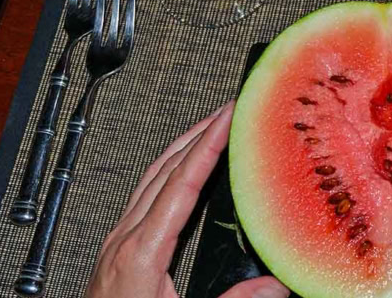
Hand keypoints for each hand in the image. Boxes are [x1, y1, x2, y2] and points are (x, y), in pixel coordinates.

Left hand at [85, 101, 289, 297]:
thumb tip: (273, 286)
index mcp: (143, 251)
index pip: (181, 183)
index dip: (207, 146)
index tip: (227, 119)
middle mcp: (125, 238)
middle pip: (163, 169)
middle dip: (197, 134)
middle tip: (227, 112)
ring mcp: (117, 240)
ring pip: (150, 177)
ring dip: (181, 148)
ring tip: (209, 130)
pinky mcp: (117, 247)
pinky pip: (143, 194)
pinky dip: (167, 172)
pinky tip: (180, 173)